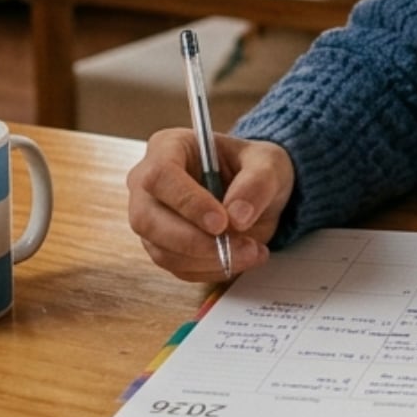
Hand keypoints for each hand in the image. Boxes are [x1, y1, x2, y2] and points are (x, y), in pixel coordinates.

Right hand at [126, 129, 293, 281]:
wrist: (255, 192)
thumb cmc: (255, 167)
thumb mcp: (269, 163)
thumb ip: (257, 183)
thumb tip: (237, 216)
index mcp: (168, 147)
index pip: (160, 175)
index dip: (187, 202)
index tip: (221, 222)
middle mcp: (149, 184)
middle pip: (148, 219)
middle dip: (196, 241)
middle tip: (241, 246)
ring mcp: (151, 218)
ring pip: (162, 250)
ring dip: (208, 260)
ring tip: (251, 251)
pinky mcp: (162, 246)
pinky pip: (177, 268)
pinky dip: (210, 270)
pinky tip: (240, 258)